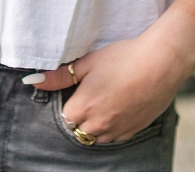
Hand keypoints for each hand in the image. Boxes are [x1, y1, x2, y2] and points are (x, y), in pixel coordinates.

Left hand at [29, 31, 192, 142]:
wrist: (161, 63)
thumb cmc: (124, 58)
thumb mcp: (88, 62)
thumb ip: (59, 76)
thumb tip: (33, 80)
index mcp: (84, 108)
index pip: (65, 117)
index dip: (70, 102)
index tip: (77, 90)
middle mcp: (98, 126)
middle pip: (79, 130)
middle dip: (81, 115)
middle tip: (92, 93)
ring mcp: (117, 131)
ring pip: (97, 136)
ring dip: (96, 123)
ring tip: (106, 98)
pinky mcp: (133, 131)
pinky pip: (115, 136)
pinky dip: (113, 126)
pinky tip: (120, 105)